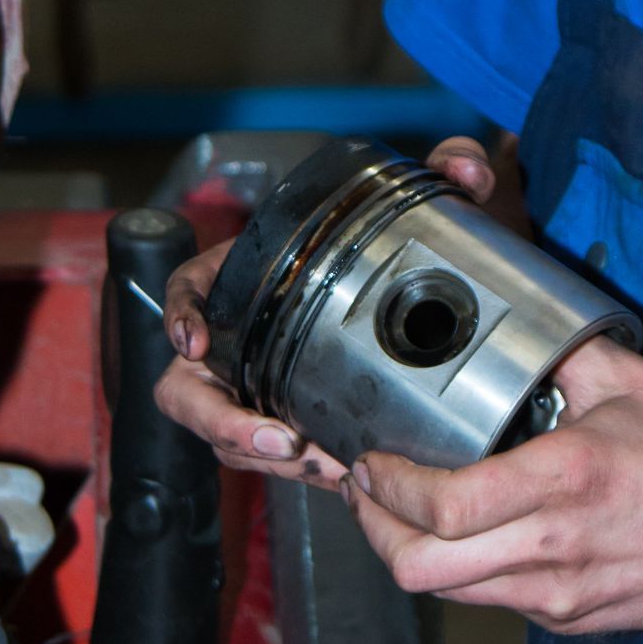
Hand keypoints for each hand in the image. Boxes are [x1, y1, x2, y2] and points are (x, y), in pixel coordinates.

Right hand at [151, 136, 511, 484]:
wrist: (431, 293)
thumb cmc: (403, 244)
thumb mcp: (427, 204)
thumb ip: (447, 168)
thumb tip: (463, 169)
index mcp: (246, 278)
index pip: (186, 290)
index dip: (179, 315)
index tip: (193, 342)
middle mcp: (238, 340)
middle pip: (188, 391)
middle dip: (224, 423)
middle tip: (282, 438)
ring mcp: (257, 388)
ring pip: (229, 438)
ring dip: (270, 459)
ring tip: (322, 466)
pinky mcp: (289, 424)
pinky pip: (273, 458)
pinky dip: (302, 471)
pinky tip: (342, 475)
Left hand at [344, 334, 642, 631]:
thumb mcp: (635, 381)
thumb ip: (561, 356)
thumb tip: (514, 333)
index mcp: (564, 481)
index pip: (440, 507)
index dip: (383, 489)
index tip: (370, 461)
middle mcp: (554, 548)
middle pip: (421, 571)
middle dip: (376, 531)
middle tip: (370, 492)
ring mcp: (562, 596)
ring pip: (449, 594)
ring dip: (416, 553)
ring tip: (410, 512)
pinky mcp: (573, 620)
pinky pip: (496, 600)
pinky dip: (469, 570)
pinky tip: (479, 533)